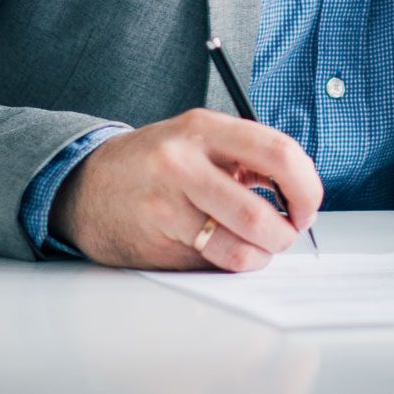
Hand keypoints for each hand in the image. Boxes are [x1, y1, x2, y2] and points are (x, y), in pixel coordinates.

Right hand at [49, 109, 321, 270]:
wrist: (85, 185)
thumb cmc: (155, 162)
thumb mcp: (199, 138)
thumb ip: (247, 155)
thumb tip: (300, 191)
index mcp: (204, 128)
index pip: (279, 154)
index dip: (306, 186)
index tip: (308, 205)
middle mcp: (183, 164)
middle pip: (260, 214)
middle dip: (286, 233)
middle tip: (287, 233)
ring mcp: (166, 206)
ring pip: (238, 248)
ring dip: (261, 256)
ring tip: (258, 247)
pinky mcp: (156, 242)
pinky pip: (212, 264)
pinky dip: (231, 264)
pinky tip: (224, 251)